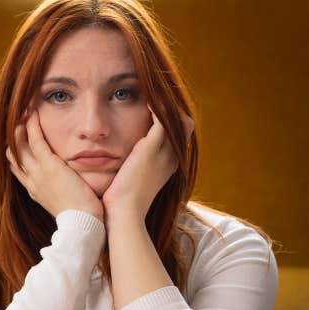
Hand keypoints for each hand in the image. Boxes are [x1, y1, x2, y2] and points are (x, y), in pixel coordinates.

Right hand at [7, 110, 102, 220]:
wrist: (82, 224)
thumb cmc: (81, 216)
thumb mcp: (66, 202)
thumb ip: (63, 190)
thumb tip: (71, 184)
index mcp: (35, 190)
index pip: (17, 168)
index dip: (15, 152)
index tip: (20, 139)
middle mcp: (31, 181)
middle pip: (12, 154)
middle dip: (14, 136)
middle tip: (20, 121)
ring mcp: (37, 172)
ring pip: (19, 144)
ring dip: (20, 126)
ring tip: (25, 112)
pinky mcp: (49, 165)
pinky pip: (35, 139)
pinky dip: (32, 125)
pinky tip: (34, 113)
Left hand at [101, 109, 187, 223]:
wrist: (124, 214)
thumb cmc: (124, 205)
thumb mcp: (135, 184)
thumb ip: (135, 171)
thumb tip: (125, 167)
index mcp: (170, 166)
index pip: (180, 136)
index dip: (172, 123)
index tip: (156, 113)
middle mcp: (173, 157)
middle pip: (184, 125)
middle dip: (172, 111)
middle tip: (155, 99)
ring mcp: (165, 152)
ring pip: (177, 119)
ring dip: (166, 106)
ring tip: (151, 94)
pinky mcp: (151, 147)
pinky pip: (161, 118)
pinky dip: (156, 107)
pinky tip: (145, 100)